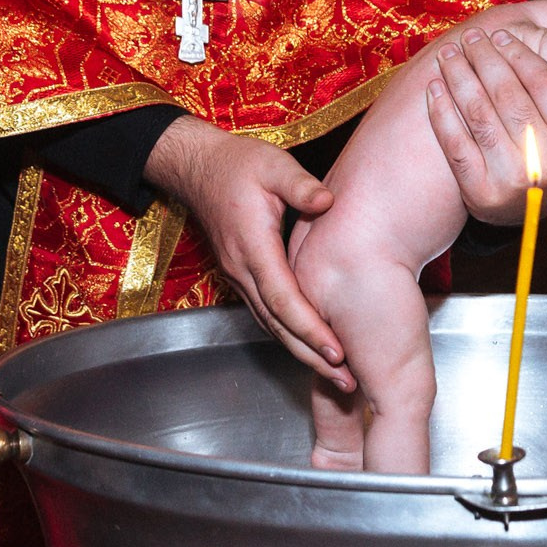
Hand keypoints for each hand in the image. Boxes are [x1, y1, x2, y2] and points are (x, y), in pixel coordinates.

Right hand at [144, 115, 350, 388]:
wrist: (198, 168)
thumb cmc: (238, 164)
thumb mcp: (272, 165)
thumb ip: (299, 184)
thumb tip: (327, 202)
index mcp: (252, 246)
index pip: (283, 298)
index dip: (310, 328)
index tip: (337, 352)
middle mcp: (243, 270)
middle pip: (278, 325)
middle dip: (312, 356)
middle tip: (348, 382)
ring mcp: (239, 277)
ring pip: (272, 326)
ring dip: (302, 352)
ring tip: (337, 375)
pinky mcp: (242, 277)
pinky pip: (267, 315)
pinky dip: (290, 336)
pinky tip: (312, 348)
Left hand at [425, 28, 546, 223]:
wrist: (529, 211)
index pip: (545, 84)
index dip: (519, 54)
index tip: (500, 35)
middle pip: (509, 95)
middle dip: (484, 59)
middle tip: (470, 38)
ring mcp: (512, 180)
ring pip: (479, 114)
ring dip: (459, 77)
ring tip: (449, 54)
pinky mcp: (480, 193)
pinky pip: (455, 143)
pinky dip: (441, 111)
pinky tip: (435, 87)